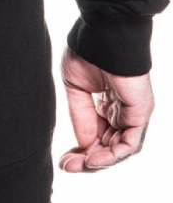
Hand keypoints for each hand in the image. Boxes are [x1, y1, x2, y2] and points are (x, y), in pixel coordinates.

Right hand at [59, 44, 153, 172]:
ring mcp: (132, 113)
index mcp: (106, 102)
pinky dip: (112, 155)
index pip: (96, 135)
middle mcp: (121, 111)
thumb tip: (83, 144)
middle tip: (66, 167)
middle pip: (107, 146)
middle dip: (87, 160)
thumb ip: (80, 117)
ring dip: (99, 162)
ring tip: (78, 165)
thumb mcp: (76, 88)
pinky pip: (130, 143)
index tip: (63, 161)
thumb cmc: (88, 52)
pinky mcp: (140, 114)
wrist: (102, 35)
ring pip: (119, 149)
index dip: (80, 150)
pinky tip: (92, 158)